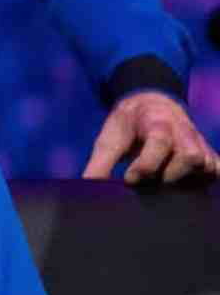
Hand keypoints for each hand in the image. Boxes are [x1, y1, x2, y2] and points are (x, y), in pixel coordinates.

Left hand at [81, 92, 218, 184]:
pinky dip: (204, 182)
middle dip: (169, 175)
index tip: (130, 179)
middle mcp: (184, 132)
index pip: (159, 143)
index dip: (146, 165)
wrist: (152, 105)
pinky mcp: (208, 156)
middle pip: (191, 157)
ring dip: (186, 181)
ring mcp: (199, 144)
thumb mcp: (110, 139)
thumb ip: (99, 164)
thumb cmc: (128, 125)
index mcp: (158, 123)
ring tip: (165, 185)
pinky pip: (216, 172)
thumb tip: (87, 189)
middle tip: (151, 183)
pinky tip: (185, 189)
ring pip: (206, 166)